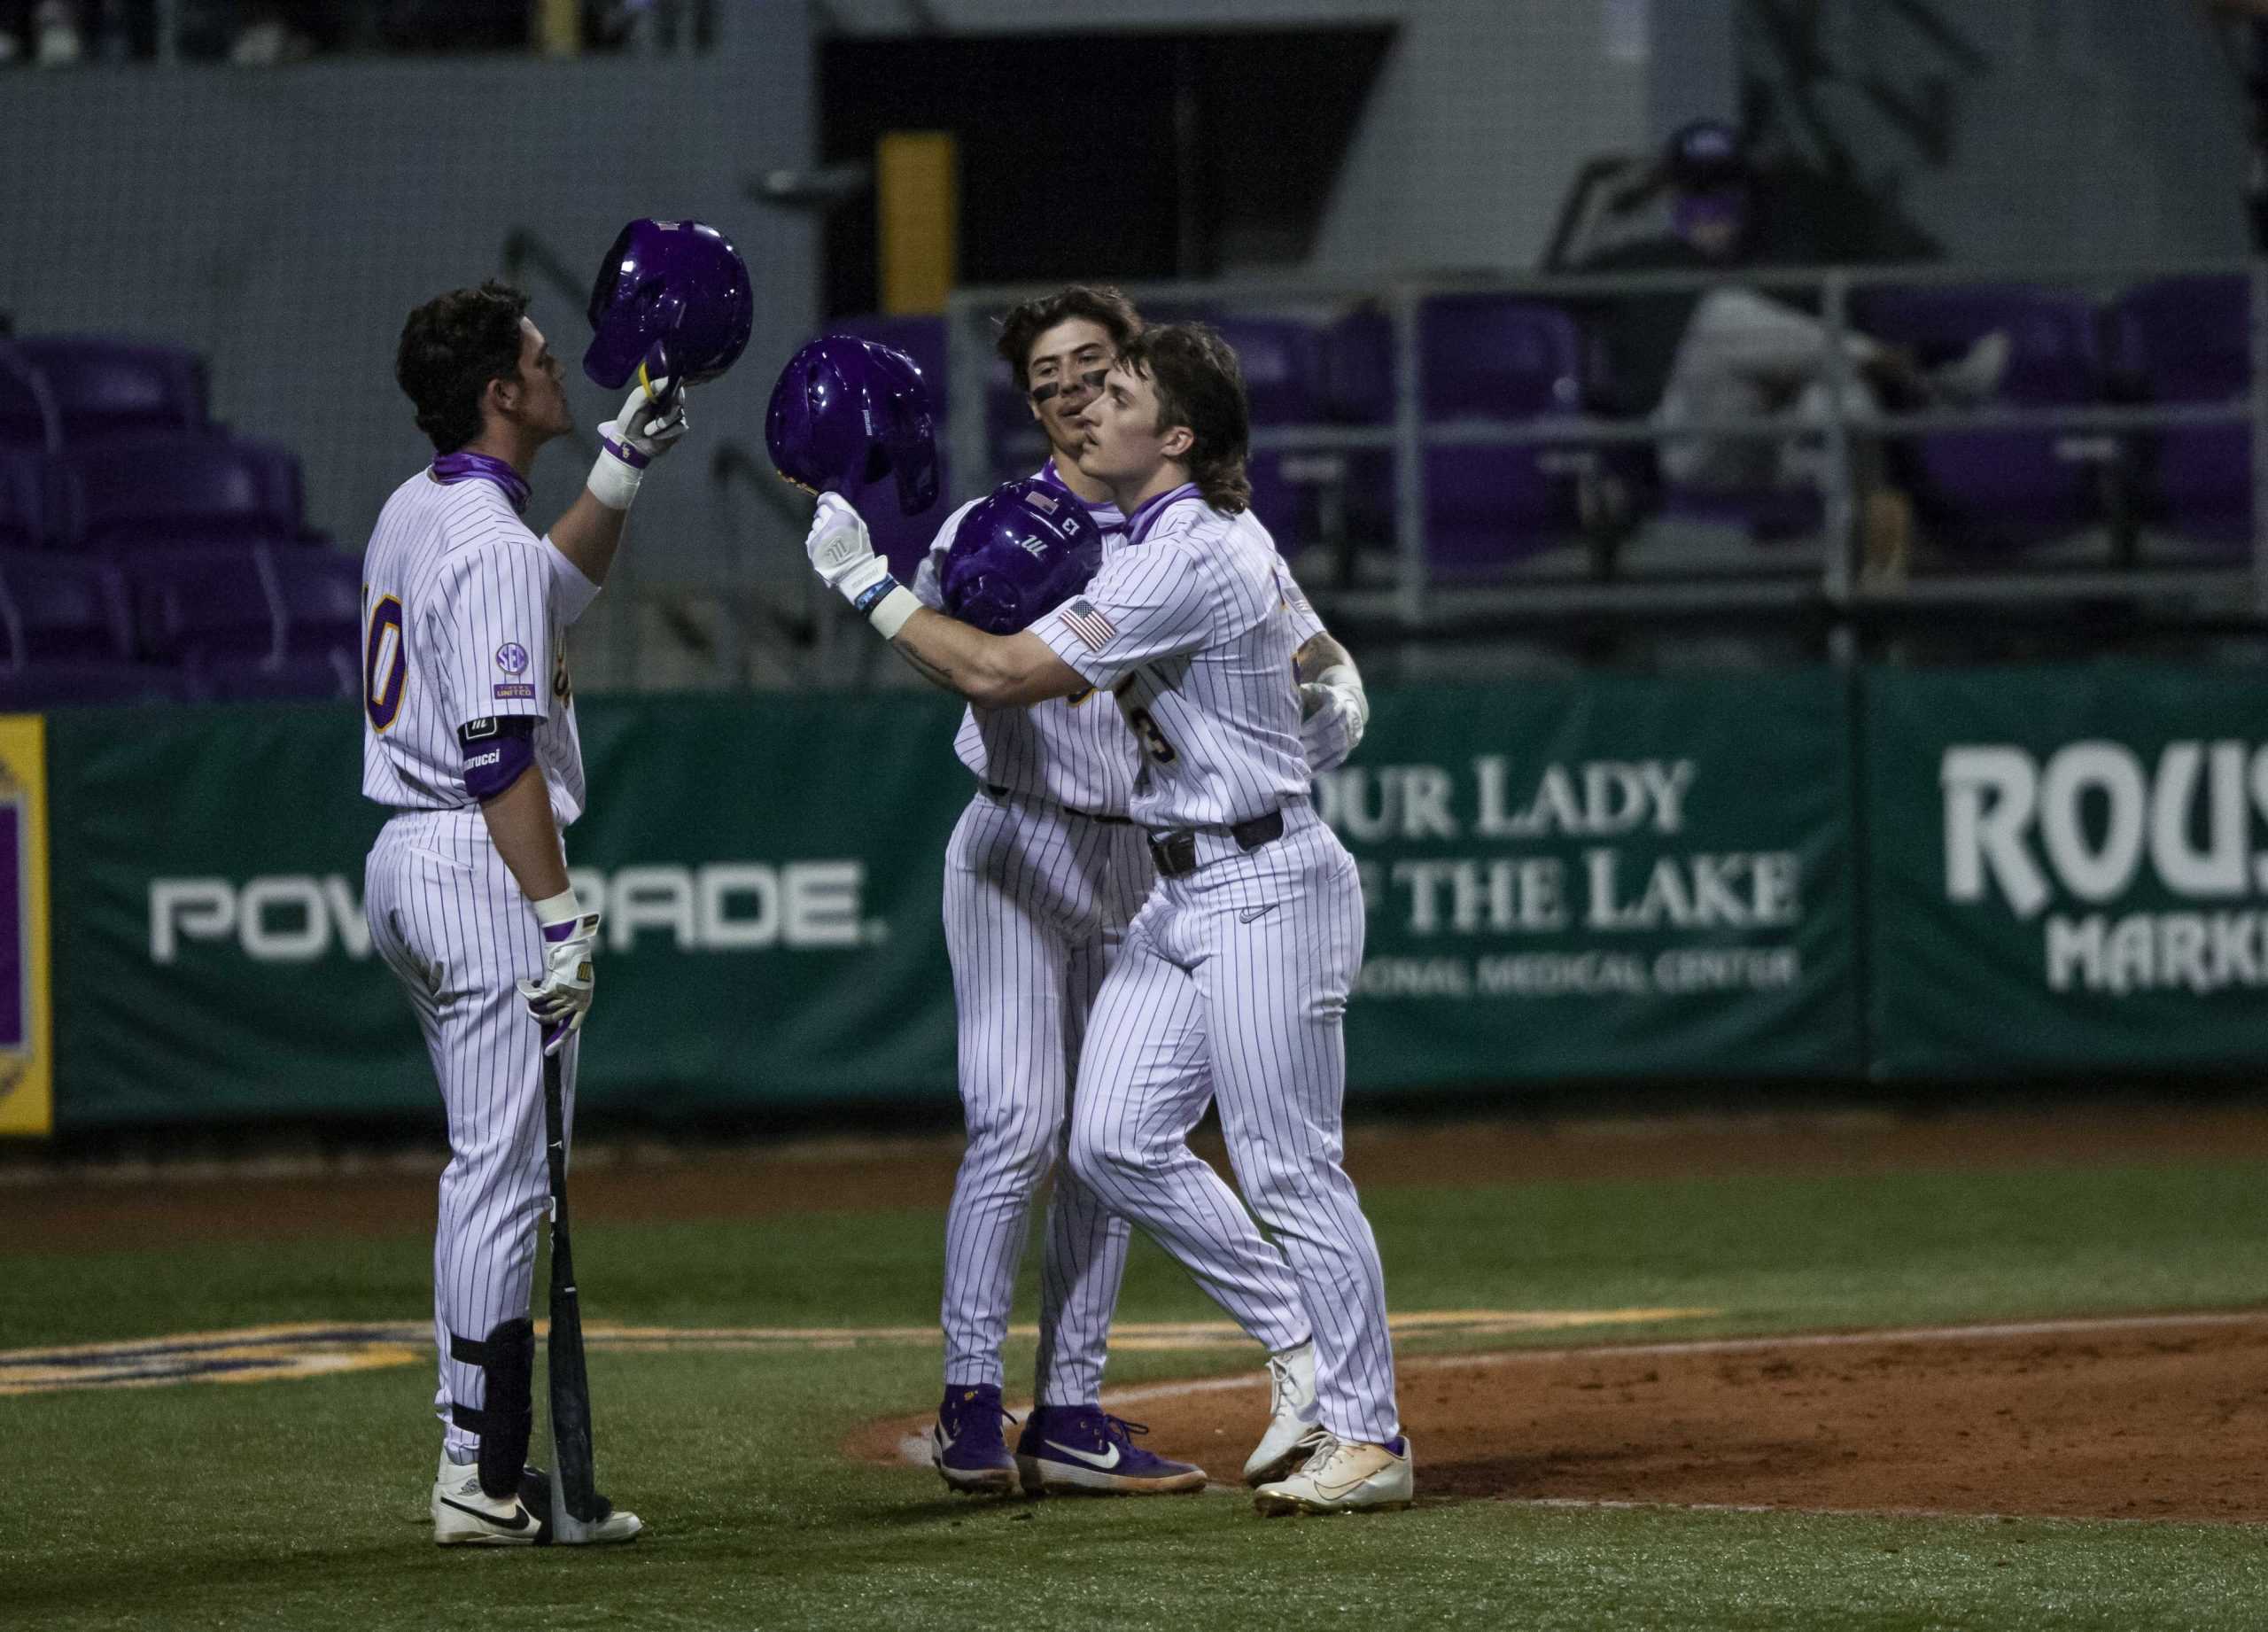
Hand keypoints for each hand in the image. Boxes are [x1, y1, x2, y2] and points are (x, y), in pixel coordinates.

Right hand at [518, 909, 599, 1055]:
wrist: (574, 947)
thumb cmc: (575, 965)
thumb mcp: (580, 985)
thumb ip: (570, 1001)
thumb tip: (554, 1016)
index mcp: (585, 1003)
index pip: (572, 1028)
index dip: (559, 1041)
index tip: (548, 1052)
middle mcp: (577, 1001)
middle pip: (552, 1020)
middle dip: (537, 1016)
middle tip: (530, 1011)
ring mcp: (567, 995)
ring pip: (543, 1009)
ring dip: (532, 1003)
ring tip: (529, 992)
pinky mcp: (556, 987)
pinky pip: (536, 997)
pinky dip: (527, 992)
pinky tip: (524, 985)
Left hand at [599, 374, 688, 465]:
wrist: (629, 443)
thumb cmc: (629, 420)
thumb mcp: (636, 400)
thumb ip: (651, 388)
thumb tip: (668, 380)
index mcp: (659, 393)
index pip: (674, 385)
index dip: (675, 387)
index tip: (670, 392)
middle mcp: (669, 403)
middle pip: (679, 399)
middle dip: (665, 410)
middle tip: (655, 417)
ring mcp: (675, 416)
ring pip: (677, 414)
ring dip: (660, 424)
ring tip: (647, 430)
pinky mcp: (678, 429)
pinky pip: (678, 427)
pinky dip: (664, 432)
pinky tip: (654, 436)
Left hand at [805, 492, 890, 603]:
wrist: (854, 572)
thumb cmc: (860, 549)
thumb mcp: (860, 526)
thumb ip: (847, 513)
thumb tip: (830, 503)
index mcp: (846, 516)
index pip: (830, 498)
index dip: (825, 498)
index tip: (823, 501)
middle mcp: (831, 522)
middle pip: (822, 510)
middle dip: (823, 513)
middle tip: (829, 522)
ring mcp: (821, 533)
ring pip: (815, 523)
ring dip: (820, 526)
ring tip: (828, 536)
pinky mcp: (813, 544)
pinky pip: (811, 535)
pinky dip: (816, 538)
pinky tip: (824, 545)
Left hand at [1298, 679, 1364, 773]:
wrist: (1350, 703)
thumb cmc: (1325, 697)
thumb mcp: (1318, 690)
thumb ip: (1306, 690)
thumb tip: (1295, 689)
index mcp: (1339, 703)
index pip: (1329, 715)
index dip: (1315, 724)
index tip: (1301, 732)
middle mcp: (1348, 719)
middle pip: (1332, 734)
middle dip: (1314, 743)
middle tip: (1296, 750)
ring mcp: (1351, 734)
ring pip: (1336, 748)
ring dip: (1318, 757)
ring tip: (1300, 763)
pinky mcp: (1349, 747)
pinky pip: (1337, 759)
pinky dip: (1323, 767)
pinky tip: (1309, 773)